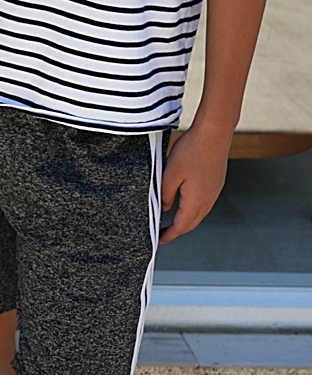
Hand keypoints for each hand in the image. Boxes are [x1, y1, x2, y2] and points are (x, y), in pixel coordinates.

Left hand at [158, 120, 230, 243]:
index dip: (169, 235)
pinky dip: (192, 209)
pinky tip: (184, 202)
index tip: (159, 240)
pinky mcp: (215, 183)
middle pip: (191, 223)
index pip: (181, 226)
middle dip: (177, 231)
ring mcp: (214, 192)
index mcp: (197, 201)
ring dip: (185, 219)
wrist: (213, 134)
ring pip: (198, 213)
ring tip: (171, 220)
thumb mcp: (169, 174)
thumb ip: (165, 195)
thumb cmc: (192, 151)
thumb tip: (163, 209)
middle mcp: (208, 200)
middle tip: (163, 233)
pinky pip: (203, 202)